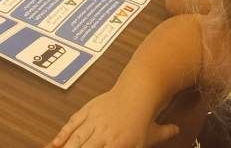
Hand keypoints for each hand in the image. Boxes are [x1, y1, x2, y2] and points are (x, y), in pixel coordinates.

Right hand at [45, 89, 178, 147]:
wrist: (137, 89)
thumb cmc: (144, 116)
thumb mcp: (153, 134)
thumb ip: (162, 137)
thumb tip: (176, 133)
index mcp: (118, 144)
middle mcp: (103, 134)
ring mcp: (94, 121)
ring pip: (75, 137)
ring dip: (65, 147)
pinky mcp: (87, 111)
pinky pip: (72, 124)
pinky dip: (62, 134)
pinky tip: (54, 143)